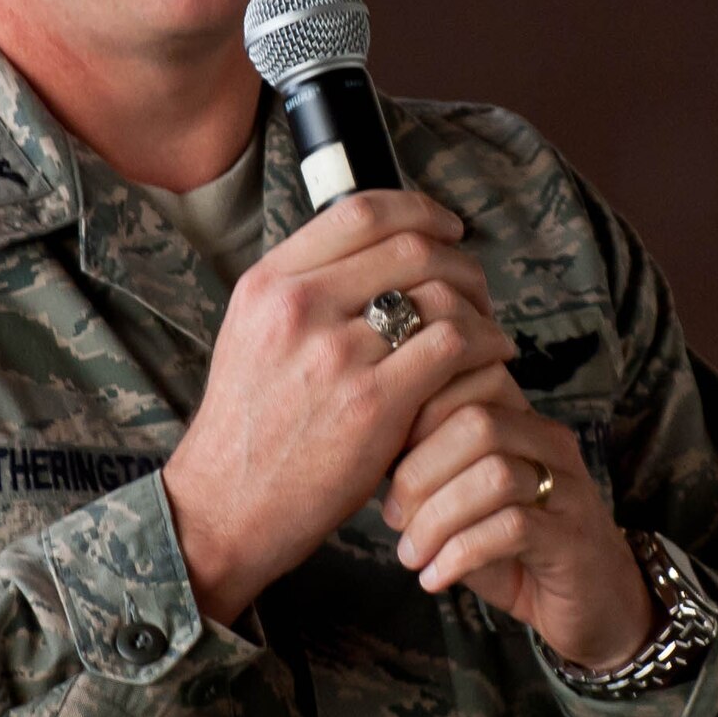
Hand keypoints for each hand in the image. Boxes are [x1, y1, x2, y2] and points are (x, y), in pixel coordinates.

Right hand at [163, 191, 515, 624]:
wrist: (225, 507)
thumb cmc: (249, 428)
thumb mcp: (252, 336)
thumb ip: (305, 292)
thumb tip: (375, 256)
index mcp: (268, 283)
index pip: (360, 211)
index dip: (419, 209)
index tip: (446, 227)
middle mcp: (298, 307)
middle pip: (410, 247)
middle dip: (459, 260)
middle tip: (477, 286)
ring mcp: (336, 355)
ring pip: (438, 293)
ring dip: (479, 305)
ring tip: (488, 328)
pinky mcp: (372, 404)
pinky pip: (454, 346)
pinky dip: (486, 345)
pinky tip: (492, 360)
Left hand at [381, 363, 655, 670]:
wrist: (592, 603)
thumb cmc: (514, 549)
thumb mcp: (462, 502)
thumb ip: (426, 471)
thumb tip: (366, 456)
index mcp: (519, 419)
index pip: (465, 381)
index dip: (413, 417)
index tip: (379, 464)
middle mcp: (549, 442)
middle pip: (477, 423)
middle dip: (420, 470)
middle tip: (392, 516)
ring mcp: (567, 487)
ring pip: (494, 475)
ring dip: (437, 518)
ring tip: (411, 554)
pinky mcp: (574, 537)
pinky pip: (513, 528)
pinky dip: (461, 553)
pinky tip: (436, 577)